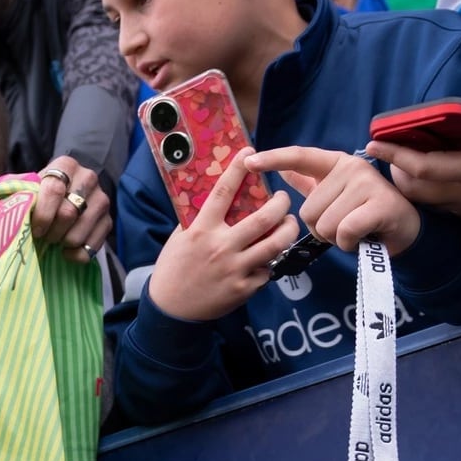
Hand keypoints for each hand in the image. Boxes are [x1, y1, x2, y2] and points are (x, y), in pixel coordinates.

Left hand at [32, 156, 112, 261]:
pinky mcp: (108, 221)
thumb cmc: (41, 193)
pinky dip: (75, 255)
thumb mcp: (29, 186)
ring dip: (62, 243)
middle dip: (51, 231)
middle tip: (43, 236)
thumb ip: (16, 192)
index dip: (41, 214)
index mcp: (66, 165)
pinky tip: (66, 251)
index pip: (54, 189)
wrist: (69, 192)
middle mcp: (88, 178)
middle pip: (68, 213)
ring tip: (54, 240)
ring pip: (79, 233)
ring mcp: (102, 200)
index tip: (34, 228)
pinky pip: (91, 247)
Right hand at [146, 158, 298, 321]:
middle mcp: (221, 247)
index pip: (223, 193)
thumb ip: (199, 220)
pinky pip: (267, 270)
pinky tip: (268, 256)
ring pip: (275, 244)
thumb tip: (218, 197)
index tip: (249, 152)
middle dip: (281, 204)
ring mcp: (235, 269)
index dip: (237, 170)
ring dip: (288, 229)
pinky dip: (270, 261)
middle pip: (264, 218)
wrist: (171, 308)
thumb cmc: (174, 268)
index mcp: (201, 230)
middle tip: (283, 199)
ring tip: (289, 223)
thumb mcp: (180, 238)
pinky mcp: (244, 288)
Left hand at [248, 148, 421, 254]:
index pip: (299, 157)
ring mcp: (367, 183)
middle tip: (343, 225)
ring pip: (324, 224)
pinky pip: (344, 232)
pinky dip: (349, 243)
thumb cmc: (364, 213)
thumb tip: (283, 170)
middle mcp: (351, 167)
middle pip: (307, 210)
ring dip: (335, 238)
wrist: (404, 229)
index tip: (249, 162)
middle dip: (320, 228)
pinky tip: (361, 238)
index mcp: (335, 163)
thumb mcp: (335, 195)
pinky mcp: (379, 204)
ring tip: (354, 231)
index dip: (273, 159)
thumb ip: (310, 182)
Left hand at [362, 79, 460, 230]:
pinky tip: (432, 181)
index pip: (423, 167)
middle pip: (418, 189)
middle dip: (396, 172)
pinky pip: (447, 208)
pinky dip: (430, 195)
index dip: (395, 156)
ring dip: (411, 185)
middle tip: (384, 152)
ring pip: (430, 202)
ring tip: (401, 165)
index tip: (374, 143)